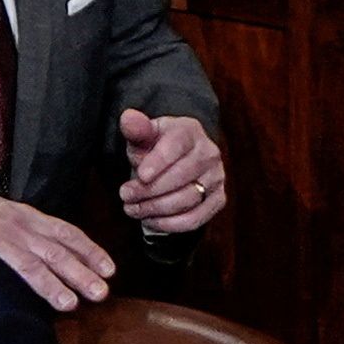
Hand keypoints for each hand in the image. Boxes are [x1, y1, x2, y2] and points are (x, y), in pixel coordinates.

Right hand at [0, 182, 114, 309]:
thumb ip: (18, 236)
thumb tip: (41, 261)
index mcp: (24, 215)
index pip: (65, 231)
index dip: (89, 249)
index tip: (108, 267)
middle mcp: (22, 222)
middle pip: (62, 247)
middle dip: (86, 268)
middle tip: (104, 290)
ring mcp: (10, 234)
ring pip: (50, 258)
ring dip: (72, 279)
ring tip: (89, 298)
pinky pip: (26, 267)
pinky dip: (46, 284)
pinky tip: (61, 299)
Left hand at [114, 104, 228, 235]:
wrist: (178, 160)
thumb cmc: (157, 147)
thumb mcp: (144, 134)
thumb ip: (136, 128)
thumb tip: (128, 118)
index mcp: (190, 130)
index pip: (176, 145)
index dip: (158, 161)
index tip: (141, 175)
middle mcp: (209, 153)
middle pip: (181, 176)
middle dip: (149, 190)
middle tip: (125, 195)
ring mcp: (216, 177)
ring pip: (187, 199)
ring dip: (156, 209)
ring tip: (133, 209)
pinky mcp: (218, 200)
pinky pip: (195, 219)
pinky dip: (170, 224)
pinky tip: (150, 221)